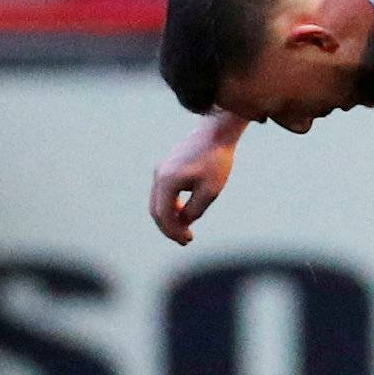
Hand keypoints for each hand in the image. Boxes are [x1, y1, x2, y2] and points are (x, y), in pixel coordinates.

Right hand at [148, 117, 241, 243]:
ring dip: (169, 218)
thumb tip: (183, 223)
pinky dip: (171, 206)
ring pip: (158, 202)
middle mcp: (159, 176)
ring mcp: (161, 171)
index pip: (164, 215)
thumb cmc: (216, 161)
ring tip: (185, 231)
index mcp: (167, 182)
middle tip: (186, 240)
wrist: (216, 134)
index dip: (174, 231)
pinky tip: (184, 213)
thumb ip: (195, 210)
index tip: (187, 240)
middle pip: (157, 210)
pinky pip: (164, 193)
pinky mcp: (167, 168)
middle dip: (169, 228)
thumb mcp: (210, 190)